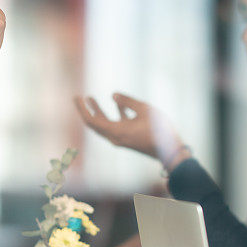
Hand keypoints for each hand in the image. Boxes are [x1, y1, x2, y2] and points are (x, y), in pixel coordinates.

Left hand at [74, 93, 188, 168]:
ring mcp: (122, 139)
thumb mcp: (145, 110)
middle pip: (94, 124)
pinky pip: (115, 126)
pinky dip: (112, 115)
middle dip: (86, 110)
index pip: (91, 121)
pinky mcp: (129, 139)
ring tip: (91, 99)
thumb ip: (128, 101)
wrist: (170, 151)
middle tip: (79, 97)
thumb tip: (113, 95)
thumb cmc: (159, 130)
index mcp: (116, 131)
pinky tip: (116, 104)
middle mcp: (115, 137)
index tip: (76, 97)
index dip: (82, 108)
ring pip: (104, 125)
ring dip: (98, 112)